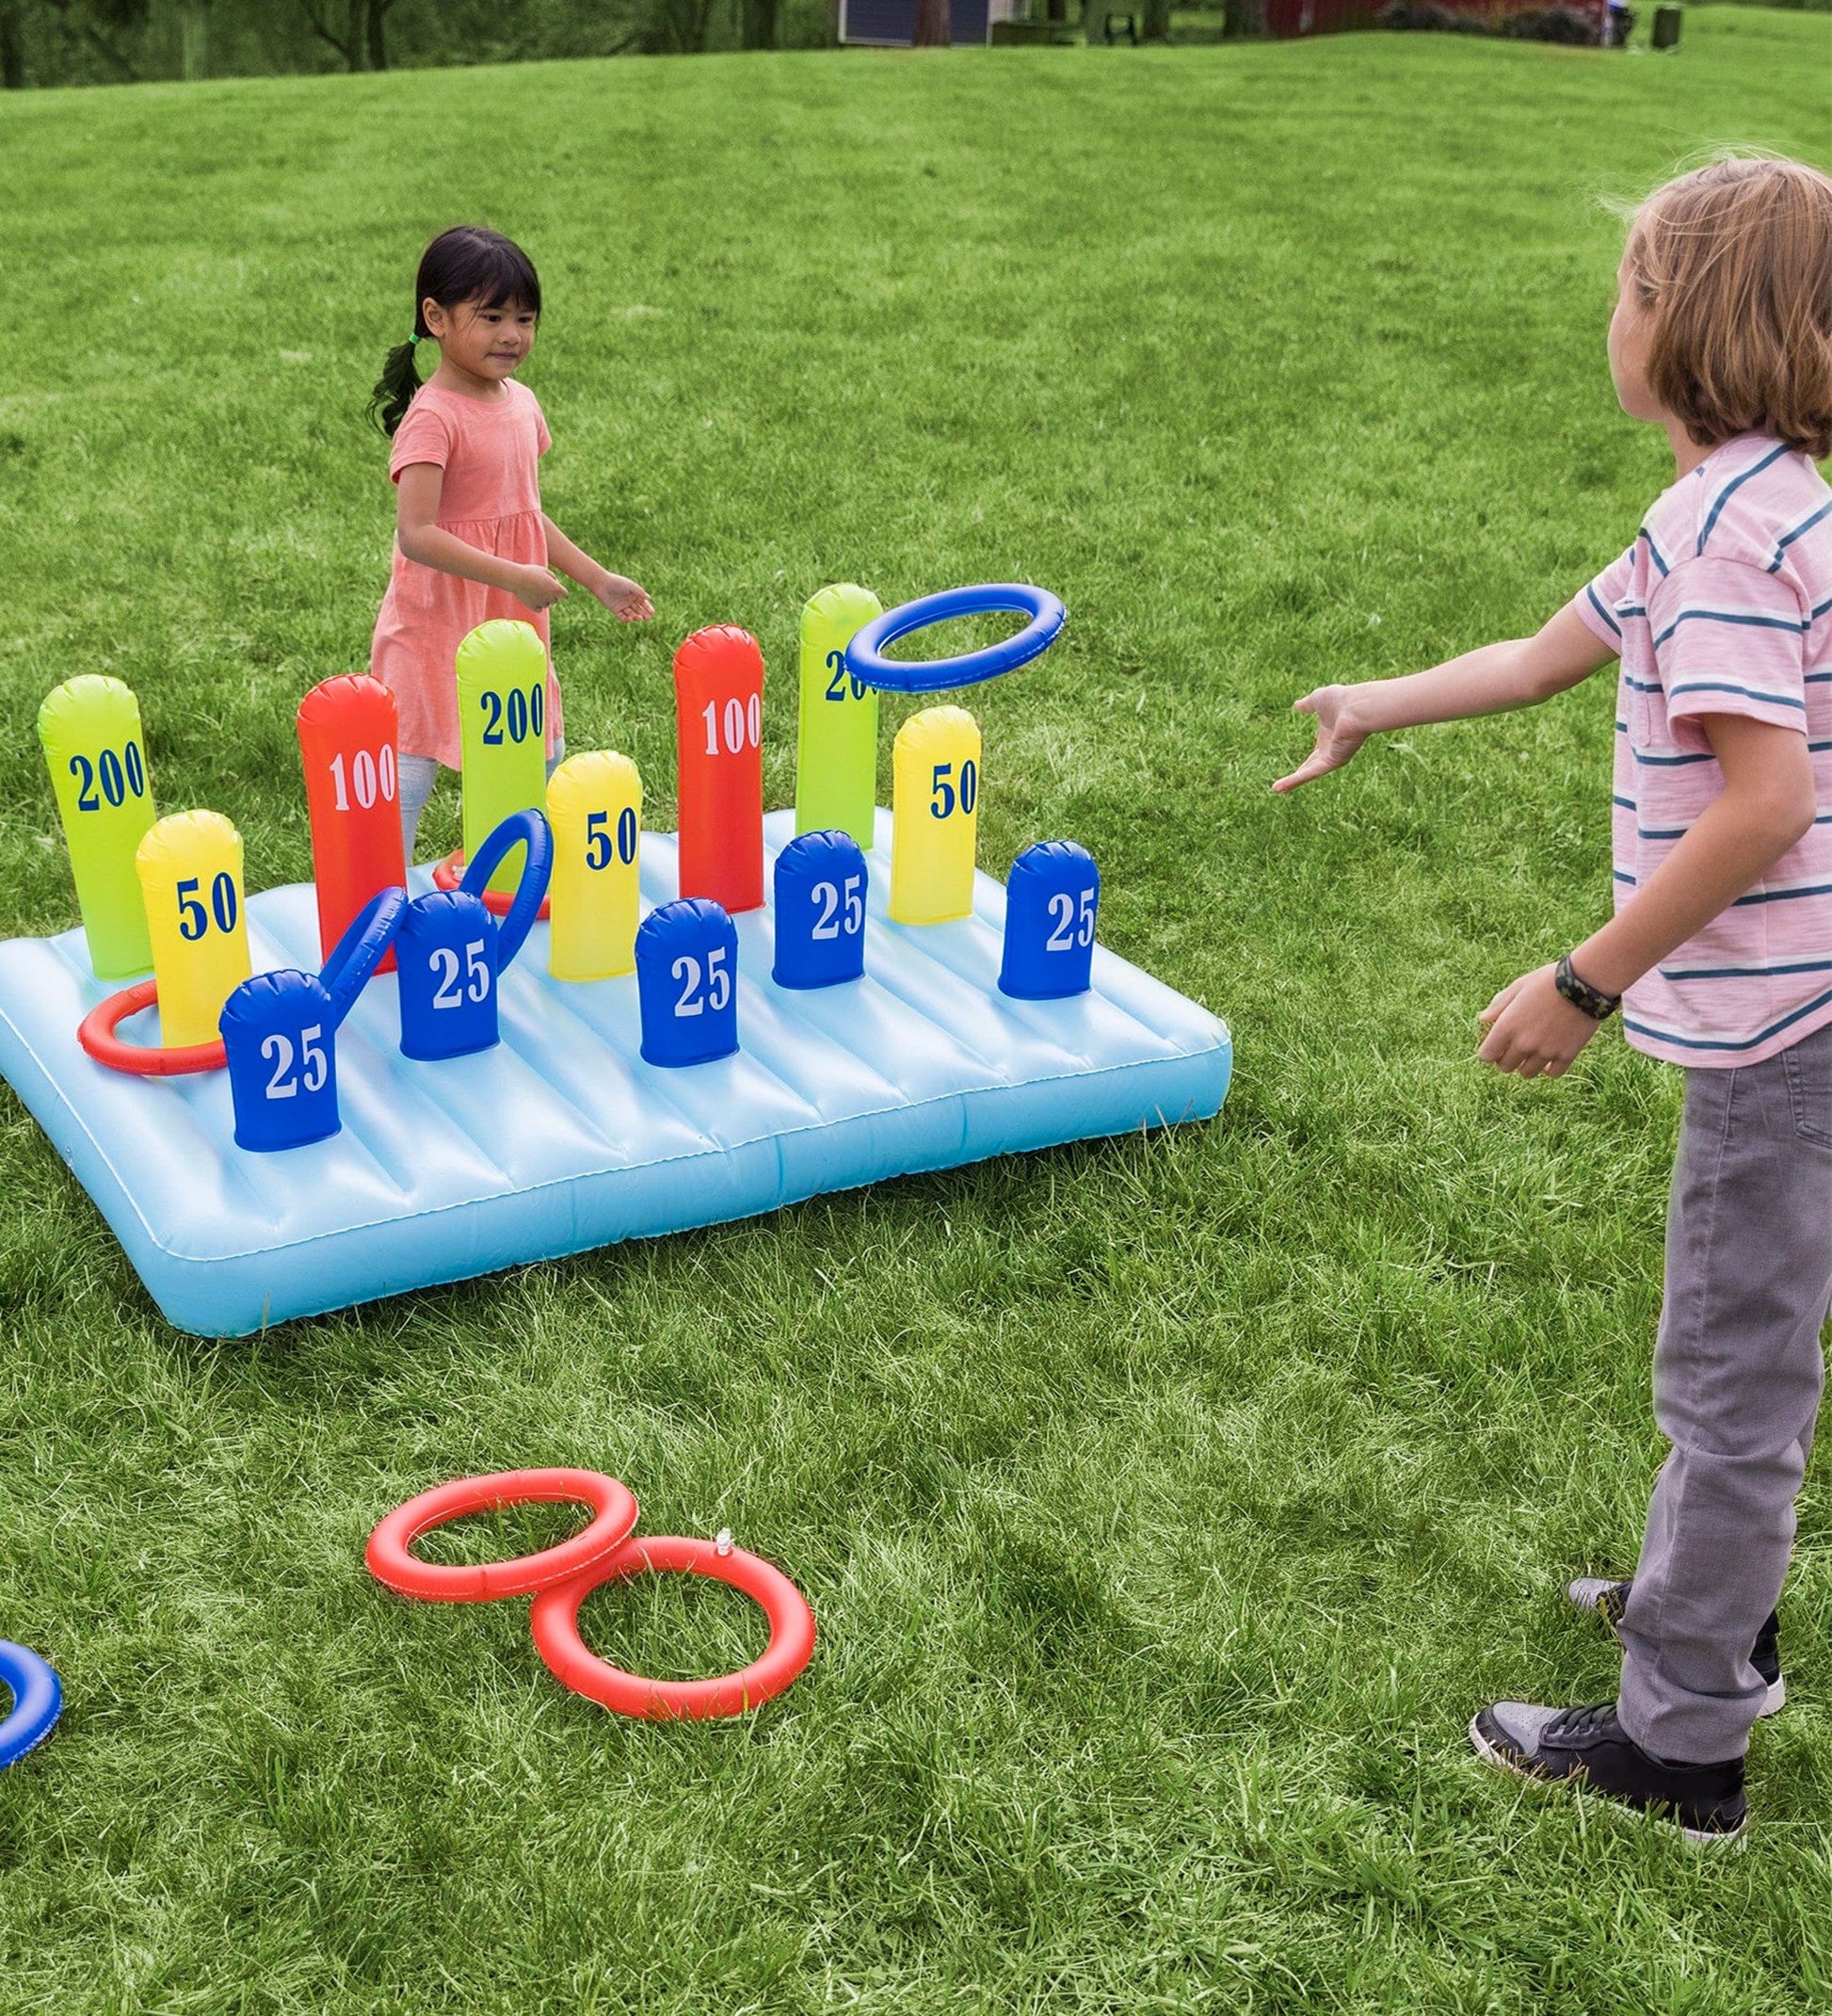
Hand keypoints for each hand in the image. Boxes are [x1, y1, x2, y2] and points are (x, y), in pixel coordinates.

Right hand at [510, 563, 567, 611]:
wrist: (516, 578)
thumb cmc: (531, 572)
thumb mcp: (544, 570)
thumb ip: (553, 577)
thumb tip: (557, 584)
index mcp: (555, 588)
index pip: (564, 594)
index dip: (561, 592)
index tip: (558, 591)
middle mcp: (550, 597)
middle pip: (555, 600)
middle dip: (551, 595)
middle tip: (541, 587)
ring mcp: (542, 603)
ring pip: (546, 604)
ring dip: (543, 600)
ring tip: (533, 590)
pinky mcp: (533, 607)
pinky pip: (539, 608)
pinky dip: (536, 605)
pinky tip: (531, 597)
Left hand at [592, 573, 653, 621]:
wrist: (602, 584)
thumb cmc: (617, 582)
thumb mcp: (630, 586)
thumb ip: (640, 592)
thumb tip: (648, 598)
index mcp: (634, 594)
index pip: (643, 603)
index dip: (648, 608)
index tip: (652, 613)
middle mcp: (629, 601)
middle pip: (639, 610)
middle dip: (644, 614)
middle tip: (647, 618)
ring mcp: (622, 606)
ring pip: (632, 615)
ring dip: (636, 617)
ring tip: (638, 617)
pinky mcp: (615, 610)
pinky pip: (622, 617)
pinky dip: (626, 619)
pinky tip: (629, 618)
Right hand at [1272, 686, 1371, 792]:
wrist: (1356, 707)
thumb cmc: (1341, 701)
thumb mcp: (1317, 700)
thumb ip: (1307, 705)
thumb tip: (1297, 705)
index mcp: (1328, 738)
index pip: (1314, 756)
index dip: (1303, 765)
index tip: (1294, 773)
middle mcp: (1331, 750)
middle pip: (1310, 768)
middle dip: (1297, 778)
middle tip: (1282, 787)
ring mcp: (1333, 757)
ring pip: (1309, 773)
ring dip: (1292, 782)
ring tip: (1276, 790)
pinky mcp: (1333, 762)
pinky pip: (1311, 773)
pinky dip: (1296, 780)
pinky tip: (1280, 786)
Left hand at [1476, 963, 1601, 1078]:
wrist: (1585, 983)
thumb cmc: (1548, 981)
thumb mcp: (1518, 987)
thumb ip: (1498, 1005)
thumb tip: (1483, 1019)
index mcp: (1507, 1026)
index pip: (1486, 1055)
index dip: (1489, 1051)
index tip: (1496, 1044)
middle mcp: (1524, 1043)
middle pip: (1505, 1067)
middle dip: (1506, 1058)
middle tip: (1514, 1047)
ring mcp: (1546, 1051)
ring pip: (1527, 1073)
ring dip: (1526, 1064)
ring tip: (1533, 1051)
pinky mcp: (1567, 1055)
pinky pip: (1553, 1073)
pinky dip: (1549, 1068)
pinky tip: (1550, 1056)